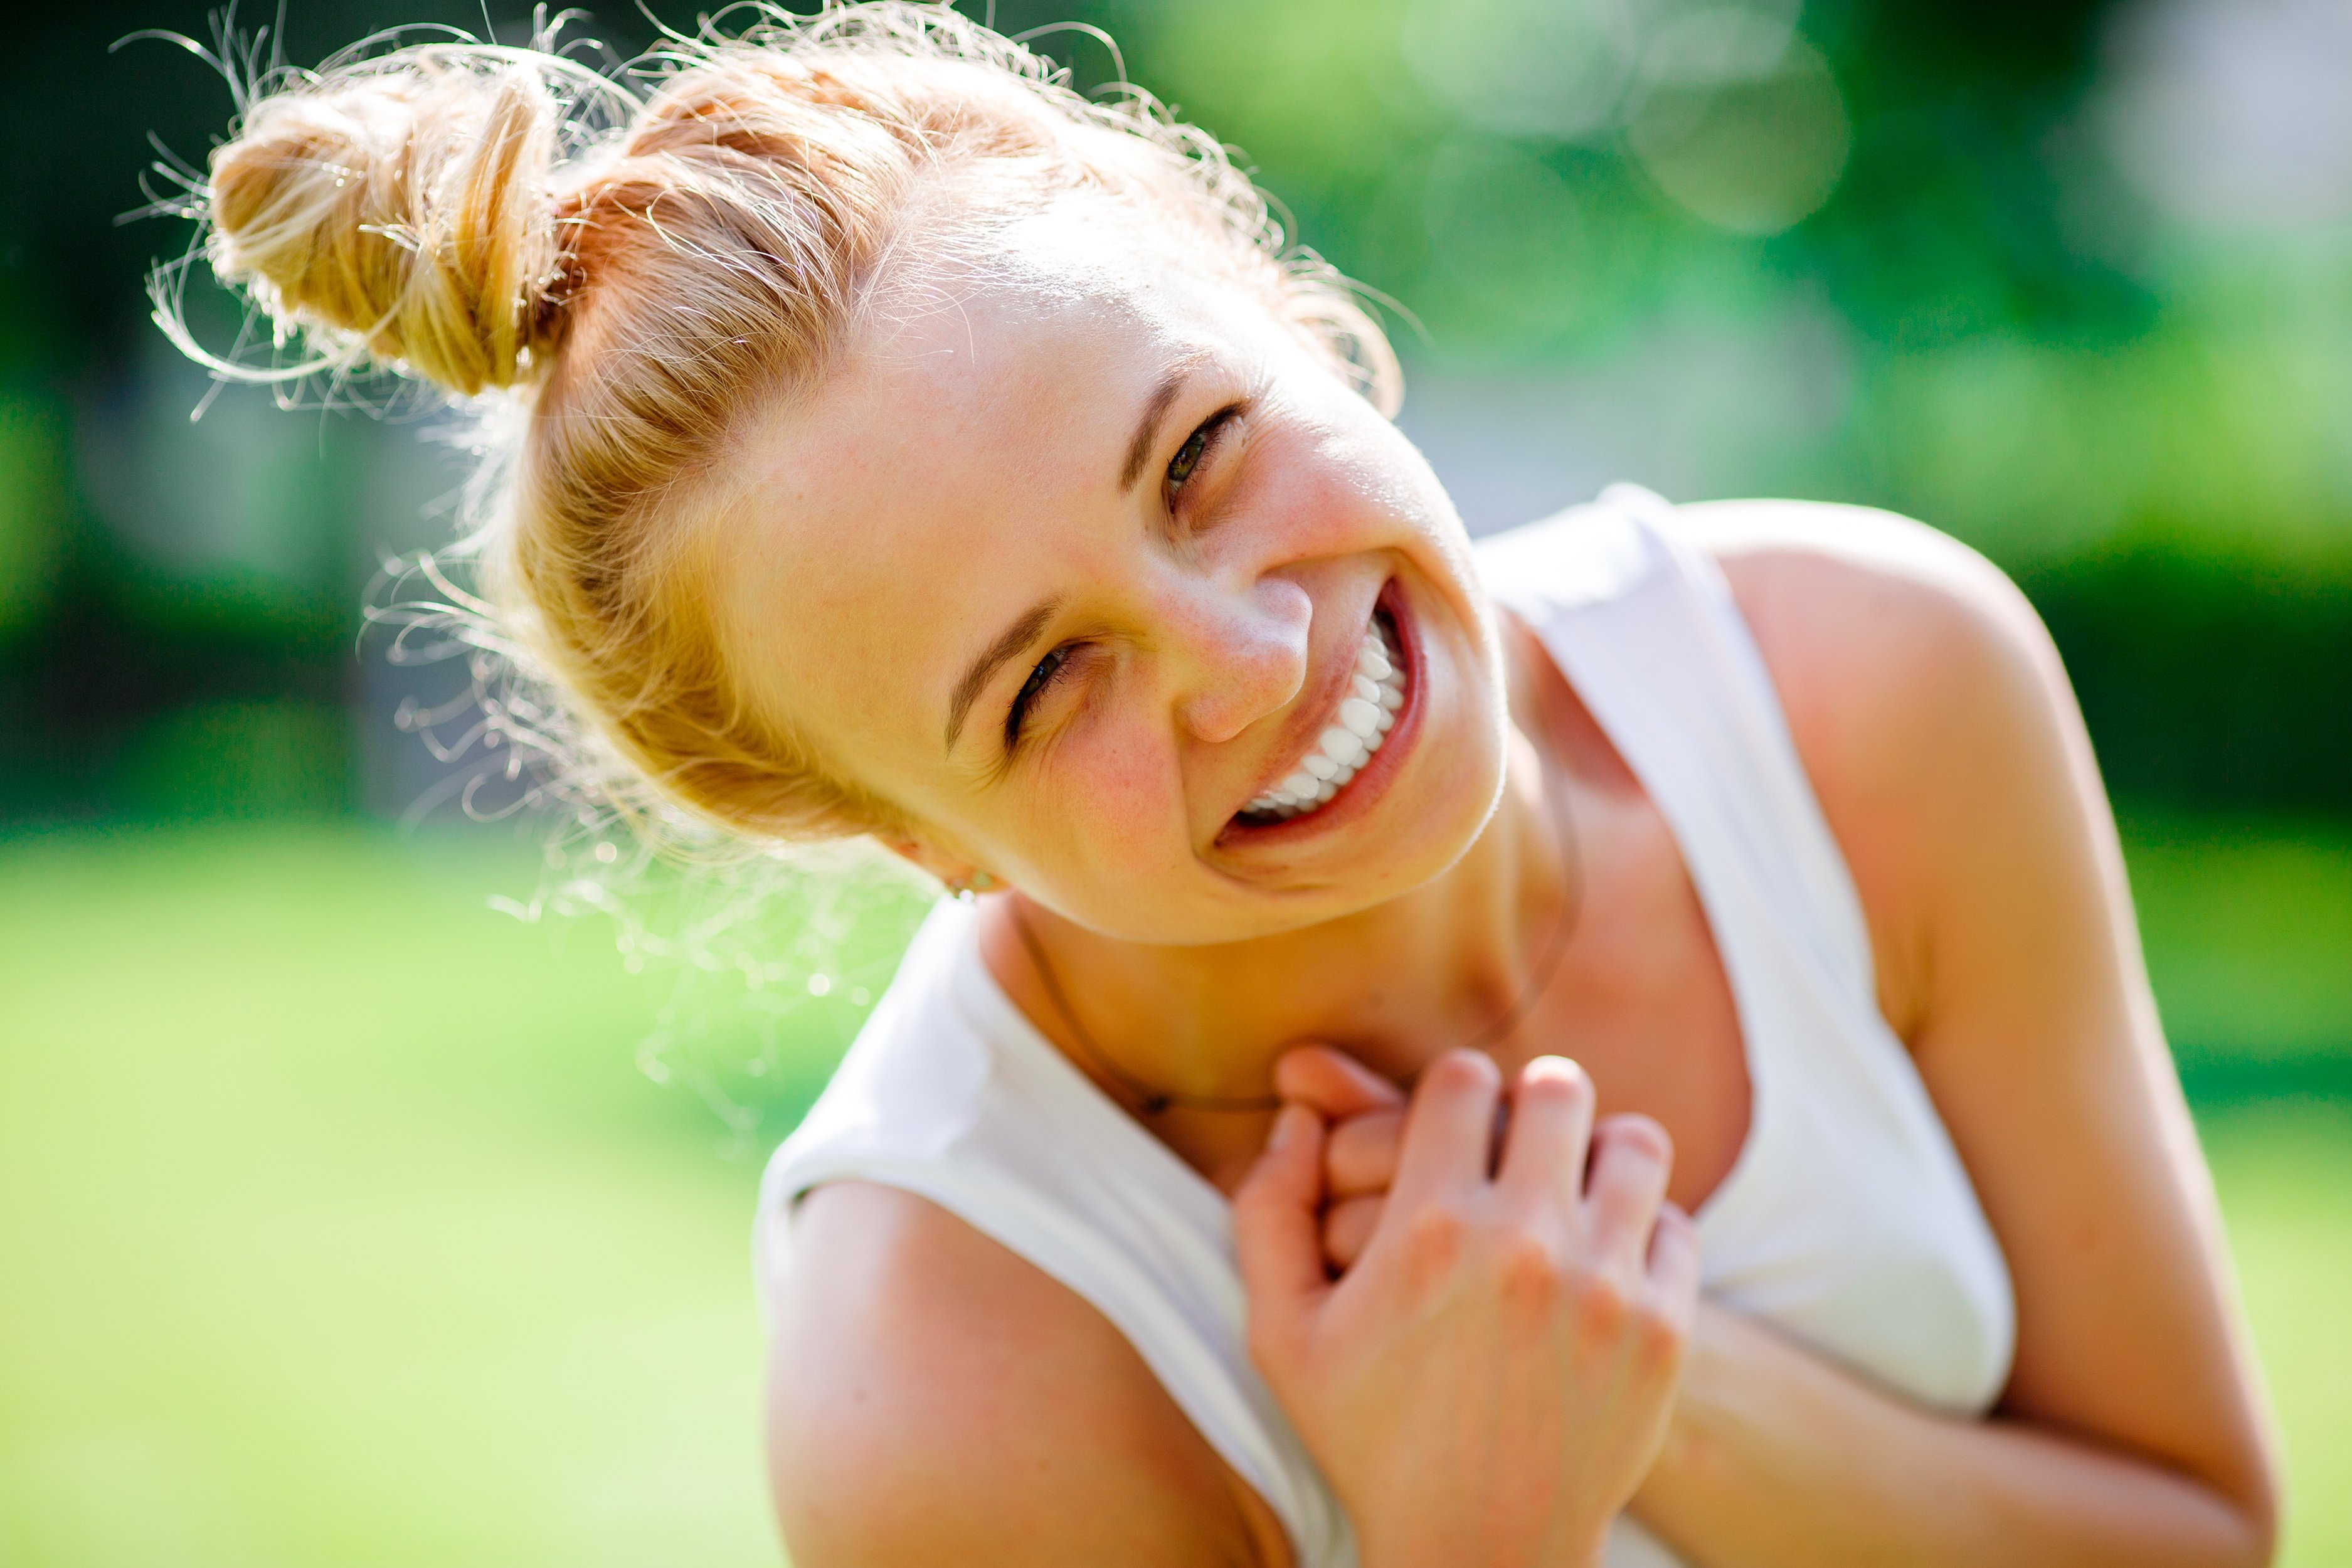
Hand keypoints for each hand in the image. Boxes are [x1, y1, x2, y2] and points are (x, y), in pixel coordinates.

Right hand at [1234, 1049, 1700, 1567]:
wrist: (1479, 1552)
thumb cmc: (1370, 1438)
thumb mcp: (1284, 1336)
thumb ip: (1268, 1213)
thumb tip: (1293, 1117)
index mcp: (1430, 1231)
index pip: (1463, 1079)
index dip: (1453, 1092)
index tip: (1449, 1125)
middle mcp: (1527, 1245)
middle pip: (1559, 1087)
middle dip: (1533, 1103)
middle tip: (1519, 1137)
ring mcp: (1607, 1287)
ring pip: (1634, 1144)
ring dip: (1599, 1154)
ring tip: (1571, 1185)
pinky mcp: (1666, 1332)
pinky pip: (1676, 1225)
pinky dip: (1643, 1230)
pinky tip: (1602, 1259)